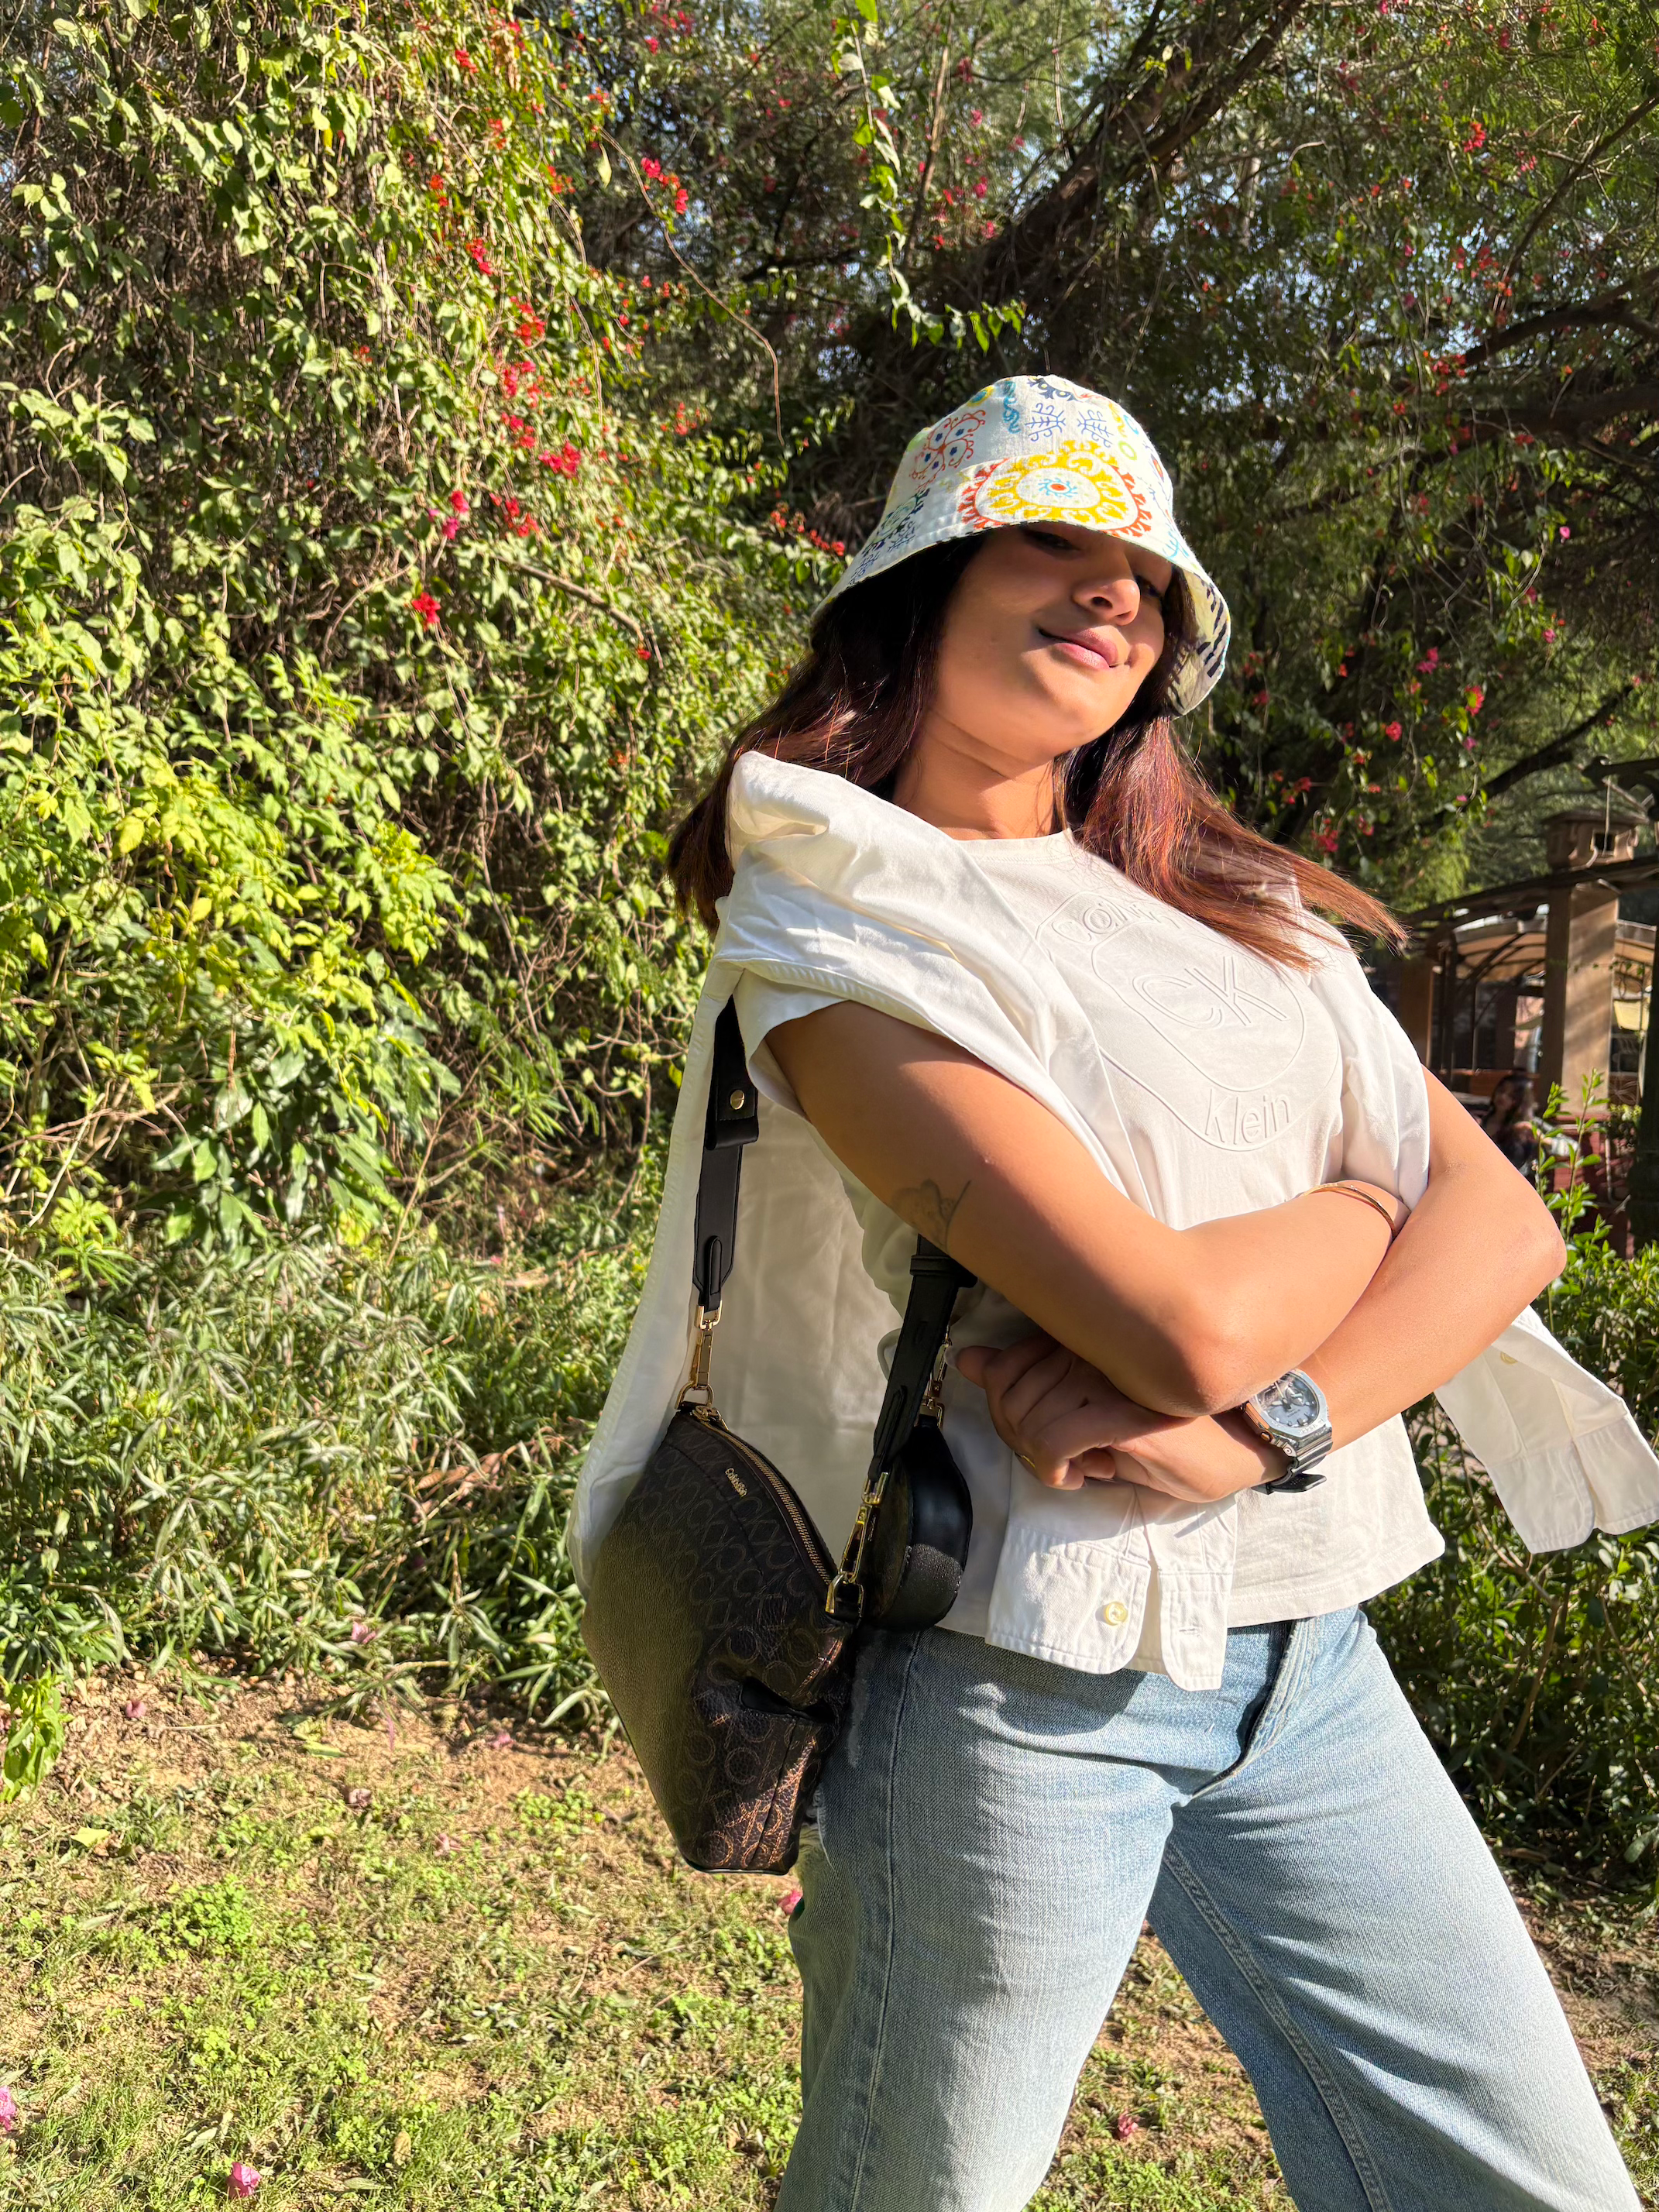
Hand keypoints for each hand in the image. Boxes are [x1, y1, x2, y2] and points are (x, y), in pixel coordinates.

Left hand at [955, 1333, 1279, 1502]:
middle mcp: (1092, 1349)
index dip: (1005, 1415)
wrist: (1231, 1451)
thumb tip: (967, 1360)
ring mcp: (1108, 1377)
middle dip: (1021, 1442)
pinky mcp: (1122, 1412)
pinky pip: (1053, 1440)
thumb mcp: (1081, 1409)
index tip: (1034, 1440)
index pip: (1004, 1369)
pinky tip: (1077, 1477)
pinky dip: (1053, 1468)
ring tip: (1073, 1469)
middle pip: (1009, 1399)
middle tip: (1055, 1462)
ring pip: (1029, 1422)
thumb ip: (1024, 1382)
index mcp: (1081, 1340)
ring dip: (1041, 1459)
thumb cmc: (1156, 1433)